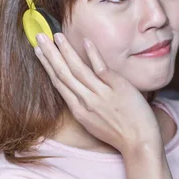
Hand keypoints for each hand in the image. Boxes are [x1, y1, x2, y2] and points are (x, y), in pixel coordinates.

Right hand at [34, 32, 162, 153]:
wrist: (139, 143)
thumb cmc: (119, 134)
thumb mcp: (94, 123)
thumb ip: (85, 105)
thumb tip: (80, 90)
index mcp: (79, 110)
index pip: (59, 83)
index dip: (47, 66)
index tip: (39, 51)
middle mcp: (87, 101)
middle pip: (64, 74)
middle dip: (50, 54)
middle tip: (39, 37)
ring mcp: (102, 94)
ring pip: (79, 70)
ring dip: (66, 51)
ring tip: (56, 36)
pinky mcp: (118, 88)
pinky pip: (102, 69)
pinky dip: (93, 55)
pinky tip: (86, 42)